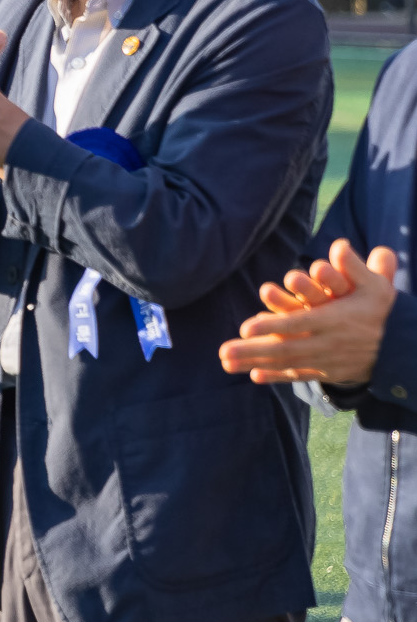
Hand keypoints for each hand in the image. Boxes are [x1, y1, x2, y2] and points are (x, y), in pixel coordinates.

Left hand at [220, 240, 402, 386]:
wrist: (403, 347)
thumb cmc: (384, 311)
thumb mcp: (376, 286)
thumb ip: (355, 267)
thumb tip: (340, 245)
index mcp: (334, 320)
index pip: (299, 323)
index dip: (272, 326)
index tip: (246, 328)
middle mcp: (327, 342)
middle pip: (285, 348)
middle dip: (252, 351)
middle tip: (223, 352)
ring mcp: (326, 359)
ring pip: (287, 363)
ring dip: (255, 364)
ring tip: (226, 364)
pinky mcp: (328, 371)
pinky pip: (300, 375)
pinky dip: (278, 377)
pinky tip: (254, 376)